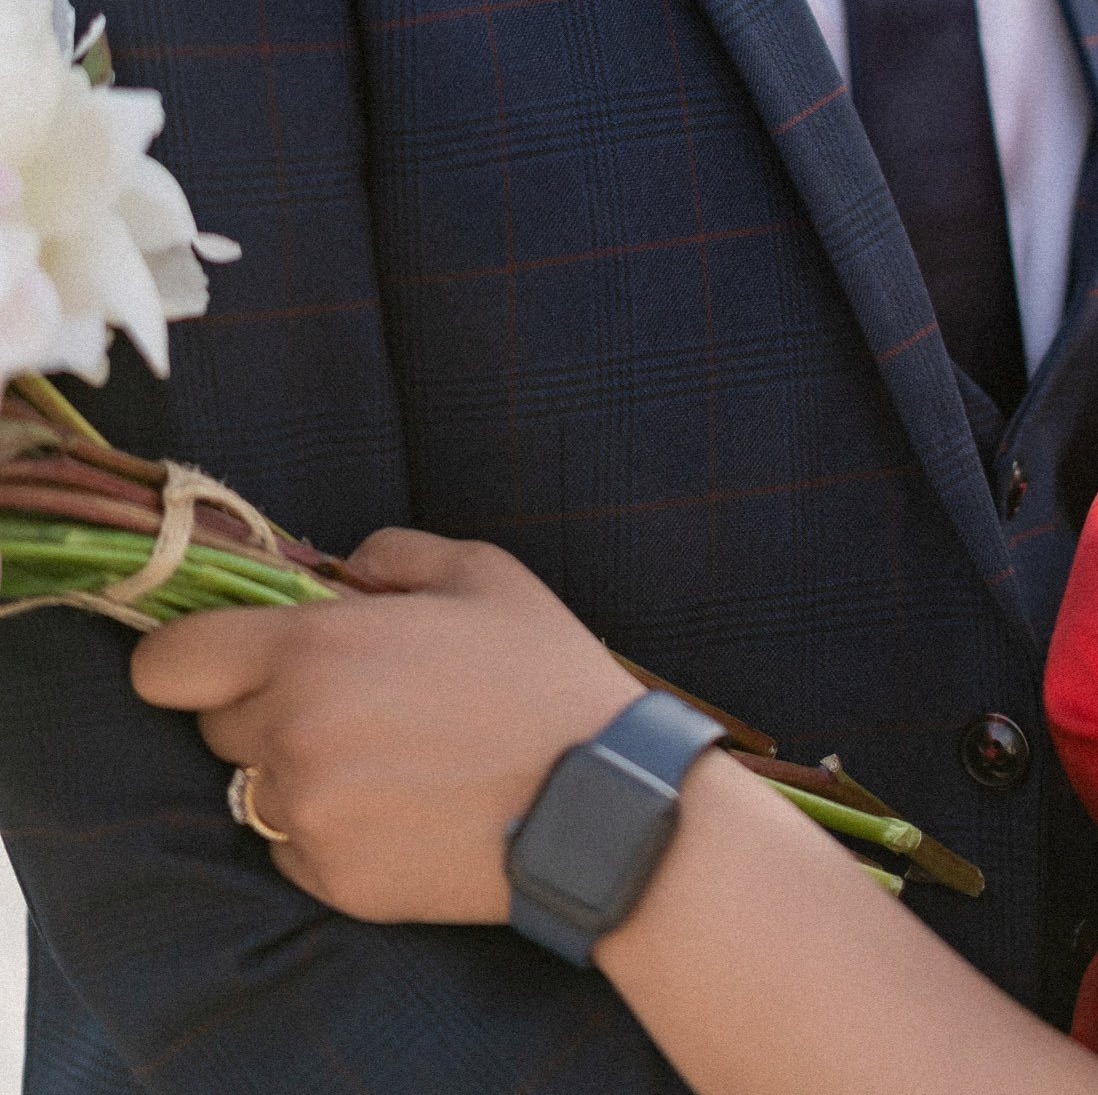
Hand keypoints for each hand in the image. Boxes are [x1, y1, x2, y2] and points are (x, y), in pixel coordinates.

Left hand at [130, 528, 638, 921]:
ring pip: (257, 787)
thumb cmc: (540, 675)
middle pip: (216, 725)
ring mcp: (307, 815)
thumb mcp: (481, 573)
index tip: (214, 659)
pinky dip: (328, 827)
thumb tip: (340, 570)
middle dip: (264, 707)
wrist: (592, 805)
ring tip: (387, 758)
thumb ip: (392, 553)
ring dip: (298, 769)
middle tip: (350, 700)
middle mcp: (292, 735)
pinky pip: (293, 846)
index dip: (181, 658)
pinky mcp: (329, 880)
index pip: (169, 665)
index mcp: (314, 650)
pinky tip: (400, 808)